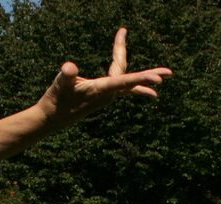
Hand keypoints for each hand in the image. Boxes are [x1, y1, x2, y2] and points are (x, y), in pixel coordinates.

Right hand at [35, 28, 172, 126]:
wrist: (51, 119)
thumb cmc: (55, 100)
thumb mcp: (58, 85)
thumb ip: (65, 76)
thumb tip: (69, 68)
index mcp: (101, 90)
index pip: (124, 81)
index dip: (142, 78)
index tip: (159, 78)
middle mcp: (108, 94)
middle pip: (131, 80)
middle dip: (148, 75)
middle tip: (169, 73)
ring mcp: (106, 96)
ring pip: (129, 82)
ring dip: (145, 77)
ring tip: (165, 76)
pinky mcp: (103, 95)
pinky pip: (124, 86)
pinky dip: (135, 83)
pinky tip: (148, 89)